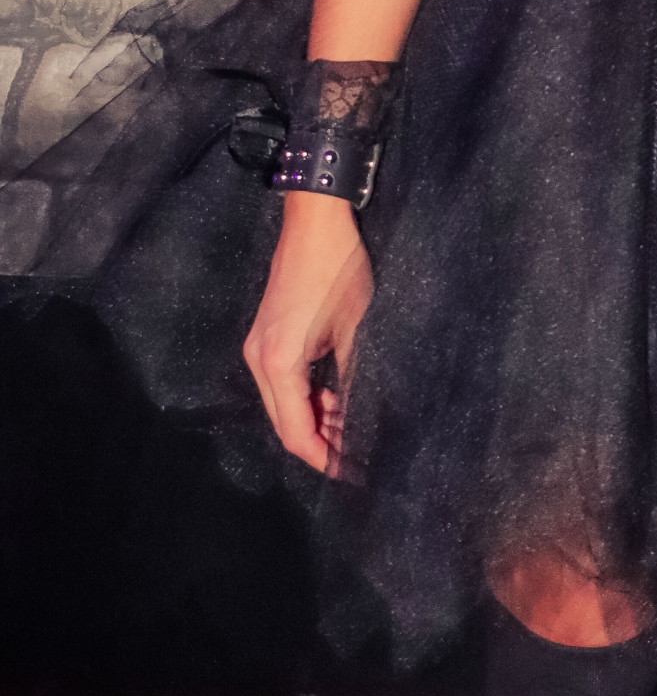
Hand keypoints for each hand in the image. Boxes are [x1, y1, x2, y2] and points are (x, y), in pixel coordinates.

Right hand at [243, 194, 373, 472]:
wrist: (315, 222)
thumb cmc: (339, 271)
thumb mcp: (357, 332)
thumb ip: (353, 382)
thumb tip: (359, 422)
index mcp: (278, 364)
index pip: (296, 432)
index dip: (324, 457)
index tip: (352, 473)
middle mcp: (259, 360)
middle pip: (285, 423)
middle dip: (320, 443)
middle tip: (358, 453)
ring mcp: (259, 348)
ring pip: (284, 404)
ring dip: (315, 419)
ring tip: (353, 424)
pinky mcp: (266, 337)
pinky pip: (283, 382)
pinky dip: (307, 396)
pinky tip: (335, 397)